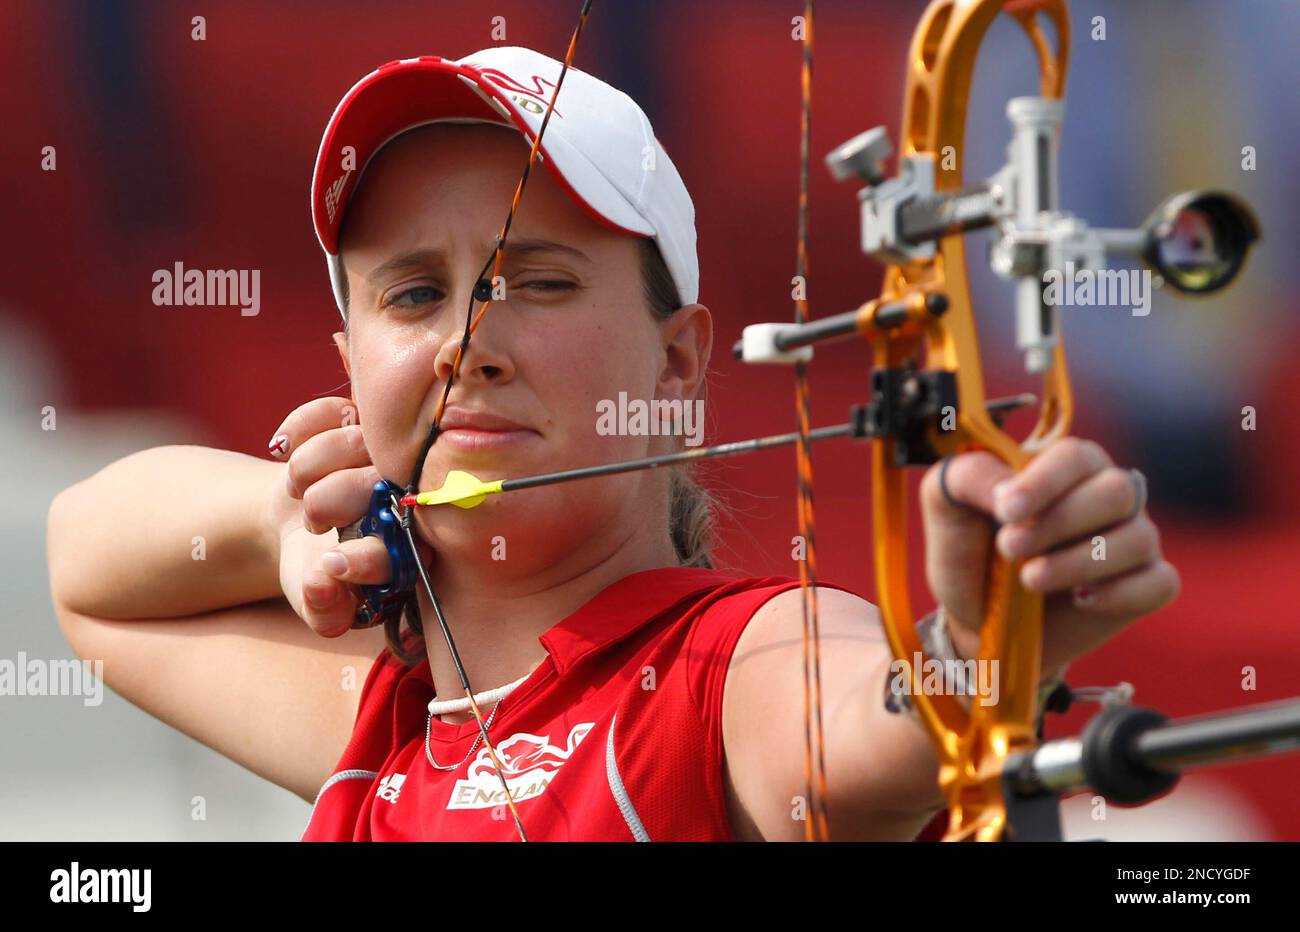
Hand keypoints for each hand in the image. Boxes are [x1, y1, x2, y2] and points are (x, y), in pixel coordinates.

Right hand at [266, 397, 409, 636]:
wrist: (299, 517)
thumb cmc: (316, 563)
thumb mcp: (313, 596)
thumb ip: (322, 607)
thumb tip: (322, 584)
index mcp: (416, 544)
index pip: (407, 547)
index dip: (366, 558)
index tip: (329, 564)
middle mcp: (414, 491)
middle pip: (375, 486)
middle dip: (326, 504)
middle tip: (314, 521)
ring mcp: (394, 449)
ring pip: (350, 444)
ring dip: (306, 469)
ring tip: (301, 490)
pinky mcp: (368, 415)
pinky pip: (330, 411)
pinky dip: (300, 429)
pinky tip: (287, 450)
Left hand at [919, 437, 1179, 673]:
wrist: (978, 621)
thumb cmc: (968, 554)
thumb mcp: (947, 507)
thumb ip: (968, 477)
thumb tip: (1007, 486)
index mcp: (1065, 466)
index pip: (1075, 456)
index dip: (1044, 482)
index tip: (1006, 511)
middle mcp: (1107, 494)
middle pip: (1116, 492)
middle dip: (1059, 523)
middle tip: (1010, 548)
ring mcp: (1132, 538)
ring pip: (1138, 538)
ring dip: (1078, 563)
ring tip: (1030, 579)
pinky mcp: (1146, 584)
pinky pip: (1159, 583)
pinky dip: (1119, 594)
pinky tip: (1079, 600)